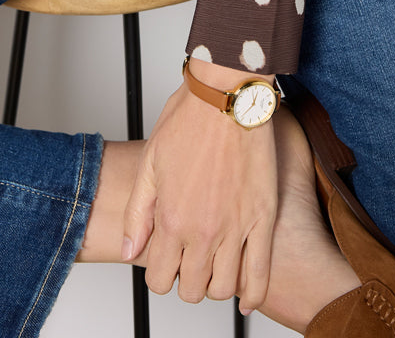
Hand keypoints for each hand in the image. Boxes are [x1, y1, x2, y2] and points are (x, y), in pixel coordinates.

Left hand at [121, 66, 277, 308]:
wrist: (227, 96)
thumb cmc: (189, 121)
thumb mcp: (150, 164)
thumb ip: (139, 213)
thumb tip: (131, 251)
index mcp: (173, 219)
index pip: (161, 280)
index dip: (160, 275)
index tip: (165, 262)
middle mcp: (204, 231)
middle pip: (193, 290)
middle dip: (186, 281)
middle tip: (189, 262)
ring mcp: (237, 228)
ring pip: (224, 289)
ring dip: (216, 285)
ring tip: (214, 266)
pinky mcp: (263, 219)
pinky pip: (261, 275)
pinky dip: (253, 295)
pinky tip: (245, 297)